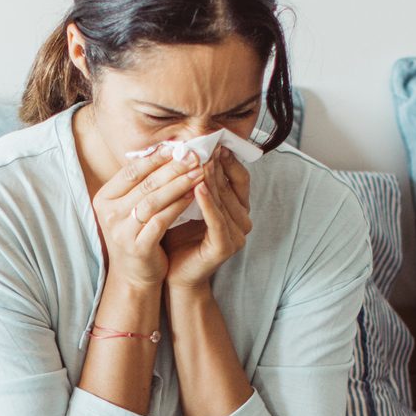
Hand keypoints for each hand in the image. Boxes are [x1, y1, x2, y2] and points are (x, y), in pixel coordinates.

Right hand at [90, 147, 206, 290]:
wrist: (133, 276)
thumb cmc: (136, 235)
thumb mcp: (130, 208)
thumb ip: (141, 184)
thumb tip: (166, 150)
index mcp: (104, 199)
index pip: (131, 171)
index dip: (156, 157)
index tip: (178, 147)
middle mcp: (109, 214)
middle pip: (144, 184)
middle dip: (172, 168)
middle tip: (194, 156)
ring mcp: (121, 231)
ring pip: (153, 200)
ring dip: (178, 184)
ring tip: (198, 173)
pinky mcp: (138, 246)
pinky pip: (161, 220)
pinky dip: (178, 206)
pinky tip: (193, 196)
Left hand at [162, 149, 250, 292]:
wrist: (173, 275)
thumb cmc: (178, 238)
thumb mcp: (187, 205)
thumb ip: (194, 183)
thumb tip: (187, 151)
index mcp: (237, 209)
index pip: (238, 178)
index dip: (227, 159)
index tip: (213, 141)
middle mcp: (242, 221)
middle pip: (231, 186)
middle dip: (217, 165)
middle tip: (205, 145)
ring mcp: (237, 235)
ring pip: (224, 201)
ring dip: (212, 179)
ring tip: (199, 160)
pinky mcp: (225, 247)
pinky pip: (217, 220)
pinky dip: (208, 203)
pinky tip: (197, 187)